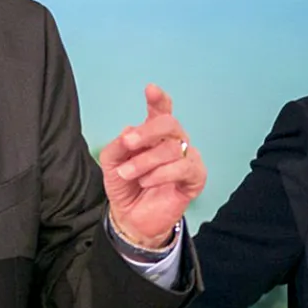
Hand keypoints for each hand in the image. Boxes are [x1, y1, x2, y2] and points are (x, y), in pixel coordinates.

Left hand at [98, 85, 206, 248]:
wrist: (131, 218)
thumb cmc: (126, 186)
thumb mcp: (112, 163)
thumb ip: (118, 145)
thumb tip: (129, 131)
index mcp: (154, 134)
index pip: (160, 111)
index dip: (158, 99)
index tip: (150, 89)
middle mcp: (173, 142)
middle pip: (169, 124)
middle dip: (147, 131)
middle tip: (128, 142)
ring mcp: (187, 158)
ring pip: (172, 148)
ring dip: (145, 161)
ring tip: (128, 174)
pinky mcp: (195, 177)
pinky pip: (183, 168)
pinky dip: (161, 173)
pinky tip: (147, 181)